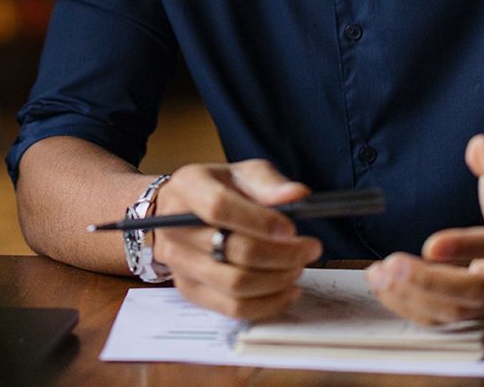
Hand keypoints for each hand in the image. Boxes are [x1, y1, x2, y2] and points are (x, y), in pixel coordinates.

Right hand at [151, 159, 324, 319]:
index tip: (290, 228)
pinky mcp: (190, 290)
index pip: (219, 208)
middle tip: (309, 248)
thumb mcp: (242, 174)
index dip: (259, 221)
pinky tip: (287, 290)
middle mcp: (174, 227)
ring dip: (277, 280)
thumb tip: (296, 195)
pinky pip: (232, 308)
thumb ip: (268, 183)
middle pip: (232, 251)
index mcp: (187, 188)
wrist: (183, 213)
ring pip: (235, 284)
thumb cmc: (218, 191)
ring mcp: (179, 263)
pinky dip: (267, 304)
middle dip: (281, 254)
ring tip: (298, 266)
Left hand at [367, 135, 483, 324]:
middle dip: (429, 283)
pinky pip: (447, 316)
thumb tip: (480, 151)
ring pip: (459, 309)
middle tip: (390, 266)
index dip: (467, 247)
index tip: (430, 245)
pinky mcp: (480, 305)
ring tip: (377, 275)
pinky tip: (386, 287)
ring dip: (414, 296)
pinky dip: (413, 307)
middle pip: (477, 291)